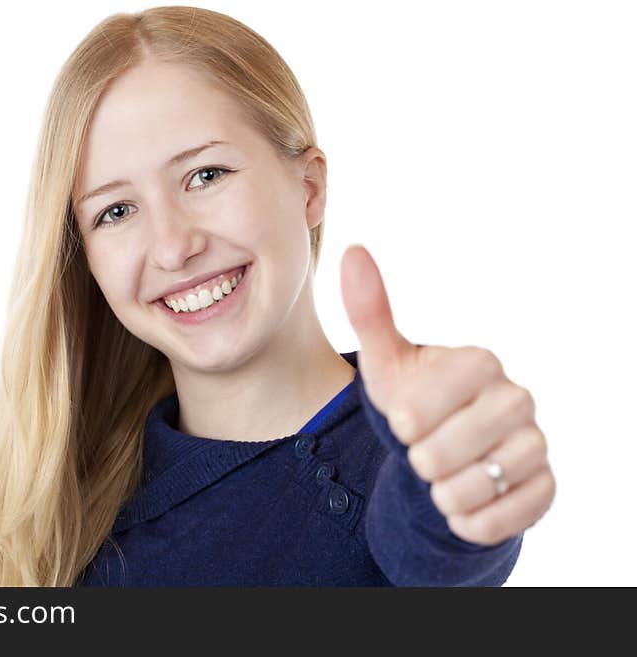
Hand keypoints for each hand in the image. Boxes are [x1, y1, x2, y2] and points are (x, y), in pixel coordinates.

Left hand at [339, 244, 555, 545]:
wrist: (450, 454)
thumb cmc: (416, 403)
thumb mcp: (387, 363)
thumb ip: (370, 311)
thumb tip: (353, 251)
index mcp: (479, 363)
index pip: (415, 411)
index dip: (400, 424)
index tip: (406, 419)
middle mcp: (517, 398)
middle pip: (437, 455)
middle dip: (417, 461)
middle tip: (425, 450)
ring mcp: (536, 444)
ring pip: (466, 490)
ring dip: (440, 493)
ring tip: (443, 476)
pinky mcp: (545, 488)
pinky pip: (496, 521)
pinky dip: (468, 522)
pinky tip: (463, 504)